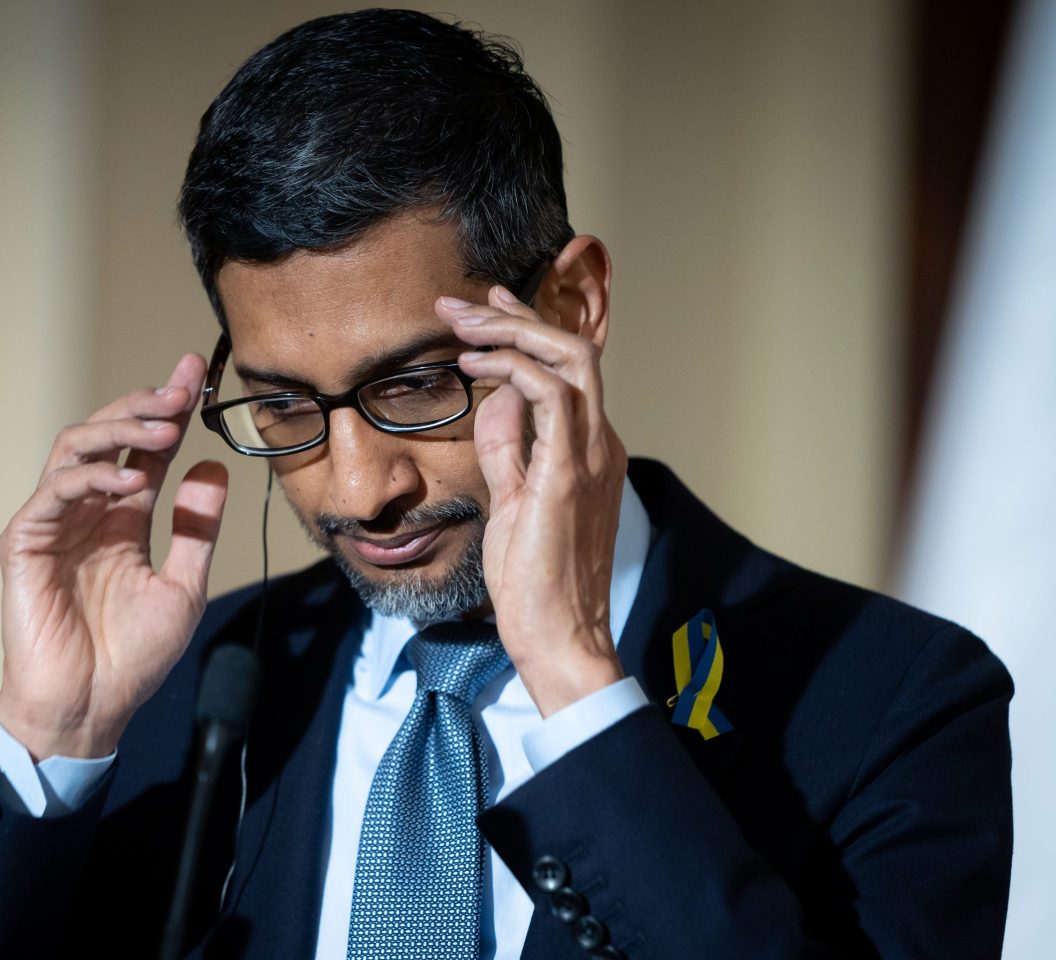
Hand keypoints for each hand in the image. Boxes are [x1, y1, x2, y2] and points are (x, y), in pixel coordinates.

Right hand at [0, 354, 227, 759]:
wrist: (90, 707)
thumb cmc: (131, 657)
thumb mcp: (183, 585)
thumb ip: (196, 527)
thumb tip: (212, 464)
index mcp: (123, 521)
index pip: (146, 452)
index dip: (168, 410)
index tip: (196, 372)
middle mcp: (87, 513)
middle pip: (108, 435)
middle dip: (144, 405)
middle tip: (180, 388)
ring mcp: (54, 524)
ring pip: (76, 449)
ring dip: (120, 431)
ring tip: (163, 429)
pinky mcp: (26, 543)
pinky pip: (54, 491)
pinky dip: (92, 477)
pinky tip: (131, 481)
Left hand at [436, 281, 626, 715]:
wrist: (559, 638)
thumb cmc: (535, 583)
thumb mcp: (512, 502)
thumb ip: (507, 450)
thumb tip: (496, 401)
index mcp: (586, 451)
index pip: (567, 370)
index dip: (527, 329)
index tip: (484, 309)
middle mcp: (597, 444)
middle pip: (571, 351)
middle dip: (514, 316)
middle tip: (462, 304)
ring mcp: (589, 457)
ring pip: (568, 360)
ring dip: (512, 331)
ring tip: (464, 324)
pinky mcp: (569, 475)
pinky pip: (550, 397)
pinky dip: (513, 370)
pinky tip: (475, 366)